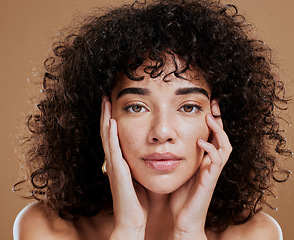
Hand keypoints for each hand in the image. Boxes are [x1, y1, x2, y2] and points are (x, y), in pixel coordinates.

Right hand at [100, 96, 147, 239]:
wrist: (133, 221)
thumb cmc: (138, 201)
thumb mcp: (139, 177)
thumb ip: (139, 164)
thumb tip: (148, 152)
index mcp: (120, 161)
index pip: (114, 135)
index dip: (111, 118)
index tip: (114, 102)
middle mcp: (114, 161)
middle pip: (107, 132)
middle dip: (105, 113)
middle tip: (105, 95)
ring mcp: (114, 165)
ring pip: (107, 137)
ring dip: (105, 118)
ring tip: (105, 101)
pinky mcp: (117, 172)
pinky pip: (113, 150)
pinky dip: (111, 135)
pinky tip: (111, 121)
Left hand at [169, 100, 231, 239]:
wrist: (182, 220)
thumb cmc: (178, 196)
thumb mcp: (176, 170)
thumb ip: (174, 156)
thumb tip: (160, 140)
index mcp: (203, 160)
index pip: (211, 136)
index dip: (211, 120)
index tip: (206, 104)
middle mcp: (211, 164)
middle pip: (223, 137)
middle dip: (219, 120)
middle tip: (214, 103)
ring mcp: (212, 172)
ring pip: (226, 146)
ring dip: (218, 131)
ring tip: (209, 118)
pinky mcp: (210, 180)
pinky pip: (217, 161)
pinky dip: (211, 149)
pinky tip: (200, 141)